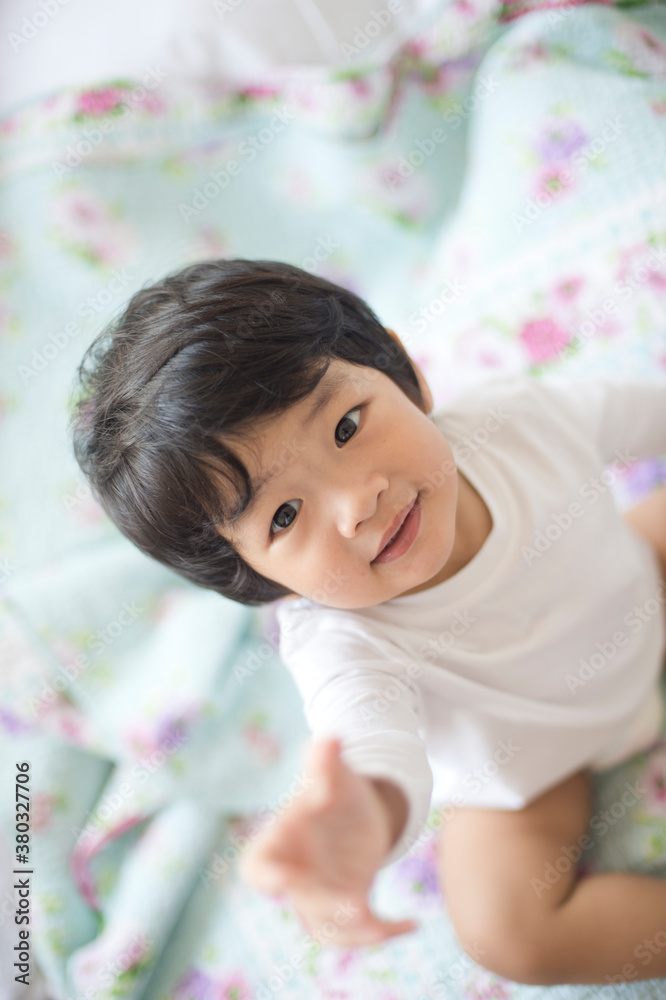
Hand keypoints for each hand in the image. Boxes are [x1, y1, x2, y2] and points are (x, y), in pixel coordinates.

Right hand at [239, 736, 417, 946]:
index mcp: (280, 842)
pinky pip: (358, 931)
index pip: (258, 865)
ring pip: (329, 927)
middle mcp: (295, 874)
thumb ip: (325, 762)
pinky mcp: (348, 906)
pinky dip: (383, 931)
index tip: (282, 882)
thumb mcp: (334, 773)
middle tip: (356, 905)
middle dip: (326, 906)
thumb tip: (329, 739)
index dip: (265, 876)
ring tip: (383, 923)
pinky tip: (410, 923)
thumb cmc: (335, 787)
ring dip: (354, 930)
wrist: (356, 809)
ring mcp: (320, 896)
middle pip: (302, 901)